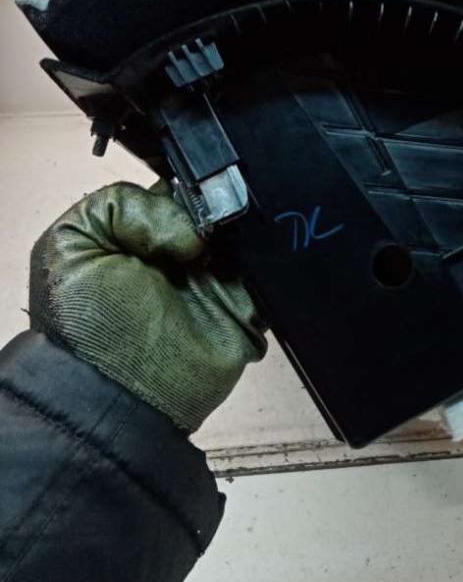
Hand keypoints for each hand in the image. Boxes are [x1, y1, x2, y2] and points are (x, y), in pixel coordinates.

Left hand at [28, 182, 265, 431]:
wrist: (121, 398)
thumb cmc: (87, 330)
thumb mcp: (71, 245)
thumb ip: (121, 205)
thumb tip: (192, 226)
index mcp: (142, 231)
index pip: (180, 185)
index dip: (189, 184)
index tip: (188, 196)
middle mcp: (183, 250)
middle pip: (221, 204)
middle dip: (221, 204)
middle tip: (207, 225)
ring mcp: (219, 278)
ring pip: (249, 233)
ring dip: (243, 232)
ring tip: (222, 247)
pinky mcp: (249, 306)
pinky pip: (272, 272)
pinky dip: (268, 262)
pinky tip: (249, 259)